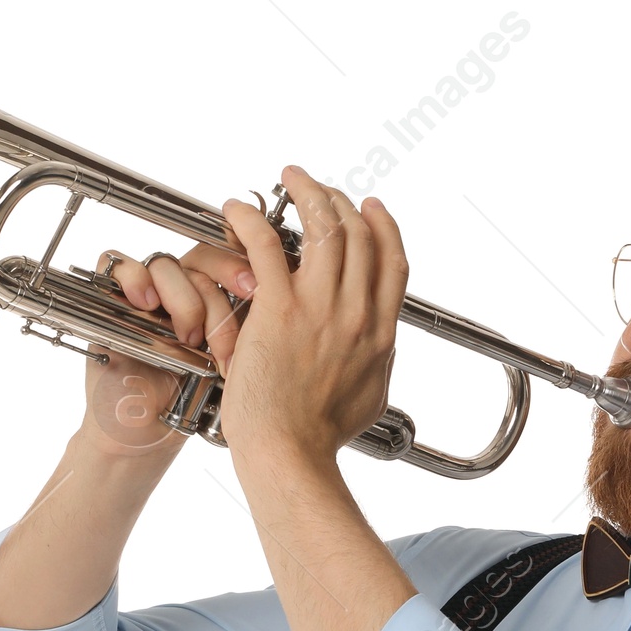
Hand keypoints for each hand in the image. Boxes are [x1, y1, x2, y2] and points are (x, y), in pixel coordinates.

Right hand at [79, 240, 257, 457]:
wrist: (147, 429)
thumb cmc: (191, 401)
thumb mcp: (234, 360)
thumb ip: (254, 328)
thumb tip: (282, 296)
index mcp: (213, 297)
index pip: (231, 256)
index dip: (245, 264)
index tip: (260, 286)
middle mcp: (180, 290)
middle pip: (202, 255)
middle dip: (223, 277)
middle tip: (238, 300)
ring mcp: (145, 293)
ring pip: (166, 264)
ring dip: (184, 298)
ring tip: (189, 338)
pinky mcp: (109, 299)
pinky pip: (117, 263)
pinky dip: (133, 277)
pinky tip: (146, 303)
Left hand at [218, 166, 408, 464]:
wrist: (290, 452)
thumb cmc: (319, 436)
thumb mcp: (370, 398)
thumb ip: (378, 364)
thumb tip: (382, 350)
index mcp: (380, 333)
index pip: (392, 261)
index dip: (382, 225)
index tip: (370, 207)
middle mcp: (356, 313)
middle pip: (359, 234)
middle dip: (340, 200)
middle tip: (320, 189)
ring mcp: (320, 308)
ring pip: (323, 226)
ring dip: (306, 192)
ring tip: (291, 177)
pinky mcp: (278, 308)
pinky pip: (267, 244)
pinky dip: (251, 219)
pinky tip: (237, 211)